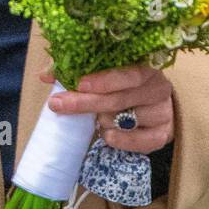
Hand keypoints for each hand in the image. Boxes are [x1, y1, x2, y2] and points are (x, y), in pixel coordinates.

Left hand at [38, 62, 174, 153]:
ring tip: (96, 119)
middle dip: (86, 103)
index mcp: (146, 66)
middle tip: (58, 104)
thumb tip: (46, 73)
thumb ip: (75, 68)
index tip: (79, 84)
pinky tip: (107, 134)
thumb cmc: (123, 86)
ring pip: (124, 121)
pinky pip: (137, 142)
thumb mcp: (104, 74)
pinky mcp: (162, 135)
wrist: (154, 107)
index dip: (104, 79)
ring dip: (103, 121)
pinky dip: (118, 140)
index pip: (129, 73)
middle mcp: (159, 88)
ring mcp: (163, 113)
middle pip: (120, 99)